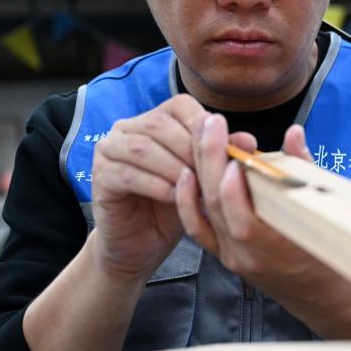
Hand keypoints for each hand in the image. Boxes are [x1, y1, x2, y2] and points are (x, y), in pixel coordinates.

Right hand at [90, 95, 205, 280]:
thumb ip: (222, 157)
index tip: (223, 155)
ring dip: (174, 167)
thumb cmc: (178, 206)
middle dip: (191, 149)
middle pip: (161, 125)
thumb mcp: (205, 180)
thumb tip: (249, 141)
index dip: (204, 128)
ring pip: (142, 147)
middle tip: (211, 176)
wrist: (144, 244)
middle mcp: (129, 128)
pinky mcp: (101, 177)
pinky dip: (155, 185)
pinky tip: (174, 198)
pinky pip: (127, 174)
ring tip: (194, 188)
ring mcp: (110, 150)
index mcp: (156, 120)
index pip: (181, 106)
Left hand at [175, 115, 350, 337]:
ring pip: (205, 211)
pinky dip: (188, 199)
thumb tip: (294, 133)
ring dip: (200, 168)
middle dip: (212, 159)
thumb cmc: (329, 253)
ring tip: (201, 133)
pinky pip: (197, 228)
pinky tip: (186, 172)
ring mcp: (232, 255)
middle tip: (212, 123)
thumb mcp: (323, 213)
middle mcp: (247, 254)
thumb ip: (304, 172)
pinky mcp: (224, 254)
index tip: (236, 153)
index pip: (243, 220)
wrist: (320, 294)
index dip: (235, 188)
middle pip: (218, 205)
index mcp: (275, 249)